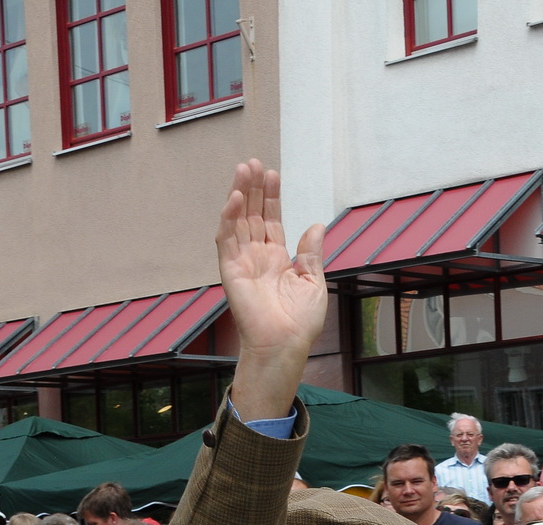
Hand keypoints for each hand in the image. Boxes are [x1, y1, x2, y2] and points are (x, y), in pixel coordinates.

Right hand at [214, 160, 326, 365]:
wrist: (285, 344)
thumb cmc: (301, 322)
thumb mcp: (314, 282)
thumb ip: (311, 253)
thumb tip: (316, 224)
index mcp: (277, 259)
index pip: (272, 220)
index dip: (272, 197)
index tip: (273, 174)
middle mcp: (257, 257)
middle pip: (253, 214)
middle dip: (254, 188)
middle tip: (254, 163)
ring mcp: (242, 262)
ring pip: (238, 221)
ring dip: (239, 195)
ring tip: (244, 169)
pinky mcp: (230, 271)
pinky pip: (226, 240)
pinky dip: (228, 219)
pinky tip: (235, 199)